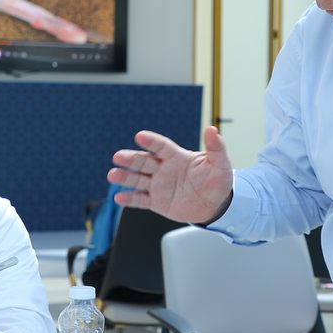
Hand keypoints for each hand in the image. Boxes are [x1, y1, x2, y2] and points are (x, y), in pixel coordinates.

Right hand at [108, 127, 232, 223]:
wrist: (215, 204)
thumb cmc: (217, 180)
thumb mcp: (220, 163)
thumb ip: (215, 147)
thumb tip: (212, 129)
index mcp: (176, 156)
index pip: (161, 146)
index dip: (151, 141)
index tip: (140, 136)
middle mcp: (163, 169)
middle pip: (144, 161)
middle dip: (131, 159)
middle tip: (118, 156)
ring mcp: (158, 185)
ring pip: (138, 179)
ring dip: (125, 177)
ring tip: (113, 174)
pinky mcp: (156, 202)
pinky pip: (141, 200)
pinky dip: (130, 199)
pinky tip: (119, 197)